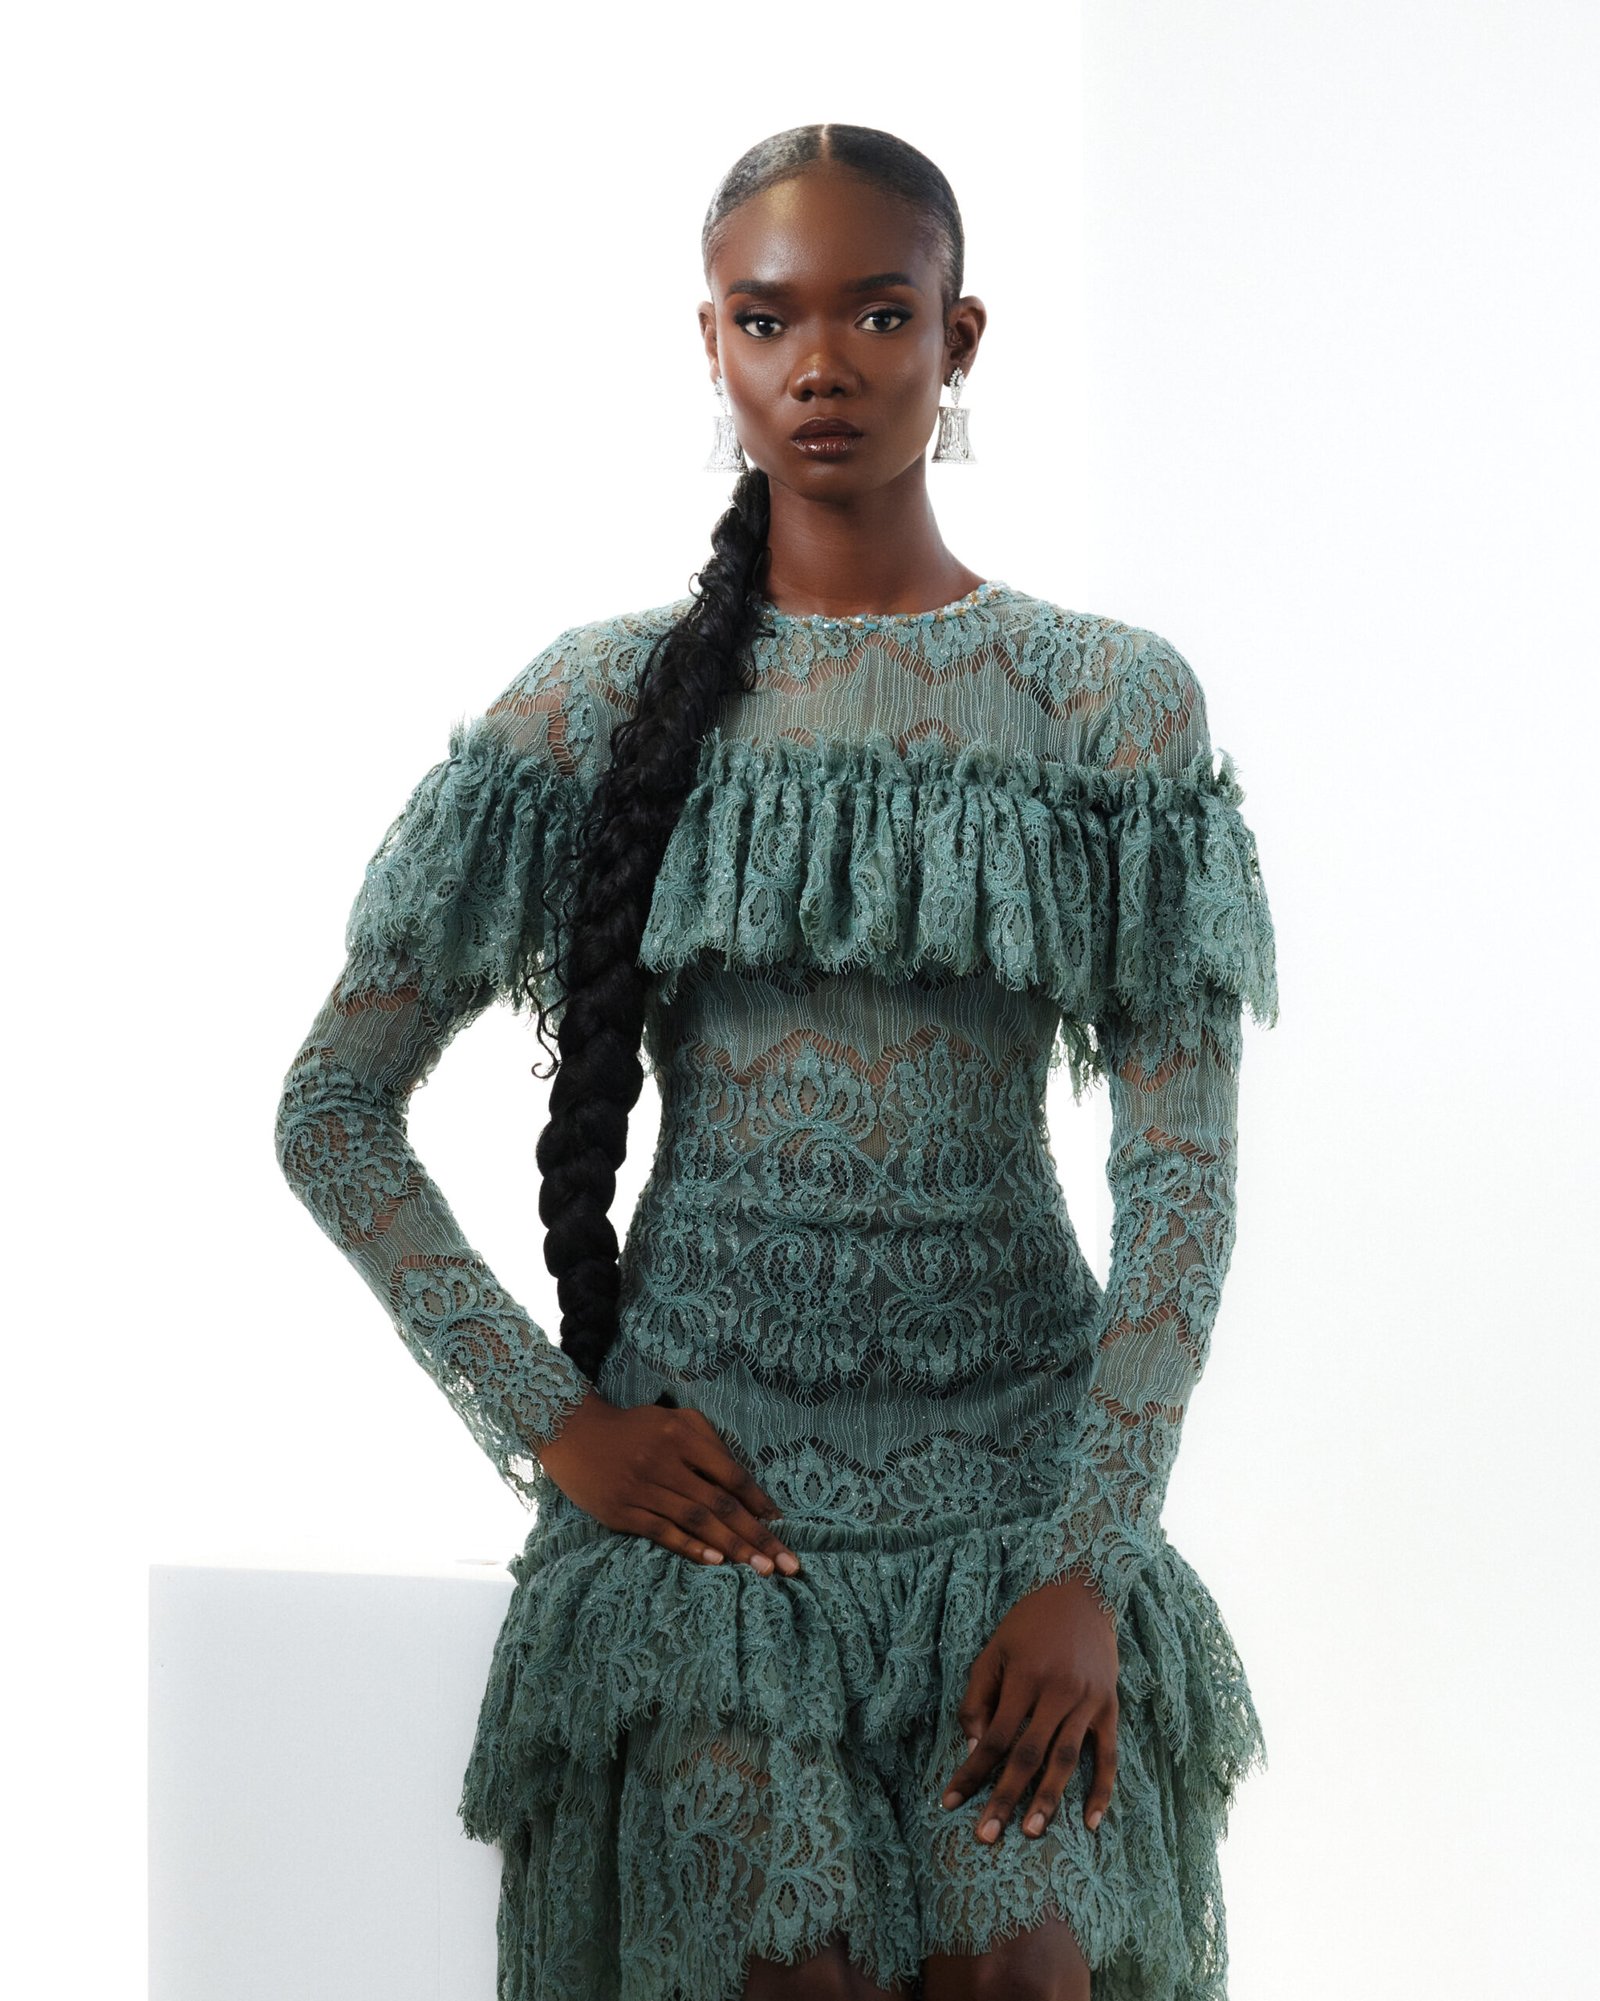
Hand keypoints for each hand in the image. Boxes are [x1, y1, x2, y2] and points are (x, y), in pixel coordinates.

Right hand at [537, 1390, 802, 1577]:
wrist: (573, 1432)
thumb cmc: (635, 1428)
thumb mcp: (674, 1419)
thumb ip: (709, 1443)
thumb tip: (745, 1486)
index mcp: (681, 1435)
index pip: (729, 1473)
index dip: (757, 1499)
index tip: (780, 1523)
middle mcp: (664, 1462)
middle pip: (719, 1505)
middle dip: (756, 1536)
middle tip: (787, 1564)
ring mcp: (641, 1489)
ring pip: (695, 1522)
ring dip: (732, 1548)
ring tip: (761, 1569)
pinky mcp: (621, 1512)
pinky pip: (662, 1533)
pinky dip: (691, 1548)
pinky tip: (716, 1561)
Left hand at [939, 1569, 1118, 1842]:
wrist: (1083, 1590)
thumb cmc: (1029, 1622)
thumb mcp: (994, 1649)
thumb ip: (979, 1695)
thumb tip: (975, 1746)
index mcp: (1025, 1676)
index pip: (994, 1736)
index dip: (972, 1771)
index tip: (950, 1801)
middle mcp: (1058, 1691)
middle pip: (1028, 1755)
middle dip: (1005, 1798)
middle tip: (985, 1837)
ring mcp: (1088, 1701)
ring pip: (1066, 1760)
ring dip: (1048, 1799)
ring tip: (1031, 1834)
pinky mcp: (1110, 1706)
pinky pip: (1108, 1755)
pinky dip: (1101, 1790)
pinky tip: (1089, 1822)